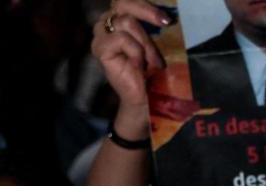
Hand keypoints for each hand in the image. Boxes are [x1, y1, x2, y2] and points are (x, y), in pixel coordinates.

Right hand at [92, 0, 170, 126]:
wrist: (146, 97)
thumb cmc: (153, 69)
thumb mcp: (156, 41)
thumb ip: (153, 24)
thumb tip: (166, 12)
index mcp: (119, 18)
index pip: (127, 0)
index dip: (146, 5)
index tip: (165, 19)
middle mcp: (106, 23)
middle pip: (123, 3)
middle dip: (147, 12)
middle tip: (165, 23)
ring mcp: (100, 35)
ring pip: (127, 22)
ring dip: (145, 42)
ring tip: (151, 60)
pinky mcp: (99, 48)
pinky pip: (122, 38)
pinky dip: (136, 51)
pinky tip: (139, 65)